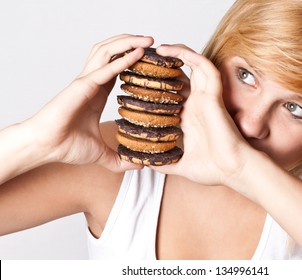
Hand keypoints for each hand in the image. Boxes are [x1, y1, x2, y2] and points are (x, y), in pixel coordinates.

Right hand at [28, 34, 153, 171]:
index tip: (153, 60)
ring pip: (108, 51)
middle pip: (114, 52)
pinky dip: (123, 60)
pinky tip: (138, 53)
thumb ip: (120, 159)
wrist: (48, 147)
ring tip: (148, 40)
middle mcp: (93, 82)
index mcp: (98, 92)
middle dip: (133, 43)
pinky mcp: (83, 85)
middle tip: (155, 42)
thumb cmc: (67, 146)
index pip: (118, 67)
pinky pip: (106, 68)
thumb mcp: (102, 153)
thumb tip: (139, 165)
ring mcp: (87, 81)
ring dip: (129, 43)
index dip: (135, 60)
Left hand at [151, 45, 251, 185]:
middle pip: (182, 74)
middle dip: (165, 63)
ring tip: (157, 48)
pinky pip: (205, 67)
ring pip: (193, 65)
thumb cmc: (213, 169)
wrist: (233, 171)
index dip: (158, 82)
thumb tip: (145, 163)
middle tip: (146, 57)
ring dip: (177, 52)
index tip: (138, 78)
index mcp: (188, 117)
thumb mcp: (179, 165)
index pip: (172, 92)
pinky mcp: (214, 96)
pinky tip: (172, 51)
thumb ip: (162, 162)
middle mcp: (196, 104)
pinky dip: (190, 56)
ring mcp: (205, 98)